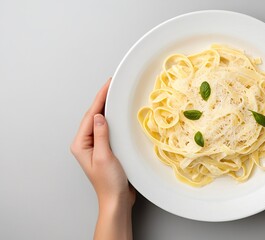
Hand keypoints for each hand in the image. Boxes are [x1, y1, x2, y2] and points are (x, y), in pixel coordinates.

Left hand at [70, 78, 134, 239]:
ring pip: (100, 121)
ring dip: (107, 107)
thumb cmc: (109, 182)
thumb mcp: (105, 156)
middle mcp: (86, 143)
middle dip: (102, 99)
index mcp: (81, 144)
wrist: (116, 199)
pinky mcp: (105, 149)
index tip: (108, 84)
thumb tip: (99, 115)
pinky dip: (113, 119)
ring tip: (114, 94)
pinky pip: (108, 129)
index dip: (99, 98)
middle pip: (93, 116)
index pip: (90, 116)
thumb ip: (101, 135)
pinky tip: (118, 114)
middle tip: (112, 85)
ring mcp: (95, 146)